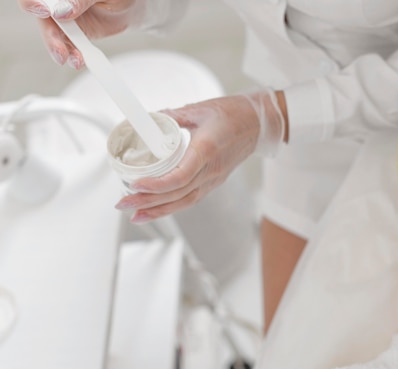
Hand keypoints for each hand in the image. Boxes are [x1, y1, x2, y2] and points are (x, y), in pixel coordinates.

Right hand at [19, 0, 142, 67]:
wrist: (129, 6)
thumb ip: (81, 0)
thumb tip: (62, 11)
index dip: (33, 3)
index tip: (44, 11)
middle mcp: (56, 3)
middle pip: (42, 18)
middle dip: (49, 35)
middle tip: (59, 48)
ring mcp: (62, 20)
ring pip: (53, 36)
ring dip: (60, 50)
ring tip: (74, 60)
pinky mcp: (72, 35)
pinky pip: (68, 47)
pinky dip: (73, 56)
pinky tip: (80, 60)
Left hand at [114, 88, 287, 222]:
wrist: (258, 124)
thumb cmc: (234, 114)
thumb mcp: (198, 109)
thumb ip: (171, 116)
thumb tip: (147, 121)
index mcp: (207, 150)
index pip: (180, 176)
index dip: (156, 185)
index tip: (135, 184)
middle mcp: (211, 170)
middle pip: (178, 194)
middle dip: (148, 201)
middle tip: (123, 203)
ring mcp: (214, 179)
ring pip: (184, 201)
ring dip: (158, 210)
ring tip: (135, 214)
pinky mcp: (214, 182)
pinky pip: (191, 199)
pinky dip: (172, 206)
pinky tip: (156, 209)